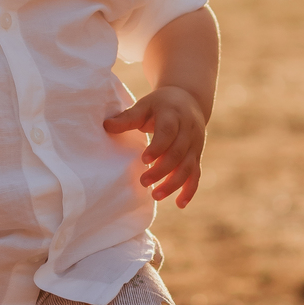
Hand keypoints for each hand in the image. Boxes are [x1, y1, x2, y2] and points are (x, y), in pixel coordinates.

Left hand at [103, 85, 207, 206]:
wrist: (189, 100)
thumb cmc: (160, 105)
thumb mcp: (145, 105)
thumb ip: (128, 118)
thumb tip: (106, 126)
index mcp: (173, 115)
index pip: (168, 132)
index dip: (158, 147)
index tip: (144, 159)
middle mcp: (188, 131)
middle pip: (178, 153)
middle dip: (162, 170)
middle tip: (143, 182)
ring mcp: (195, 144)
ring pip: (188, 167)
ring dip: (174, 183)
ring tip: (156, 196)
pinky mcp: (197, 155)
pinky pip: (196, 174)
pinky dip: (190, 190)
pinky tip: (180, 204)